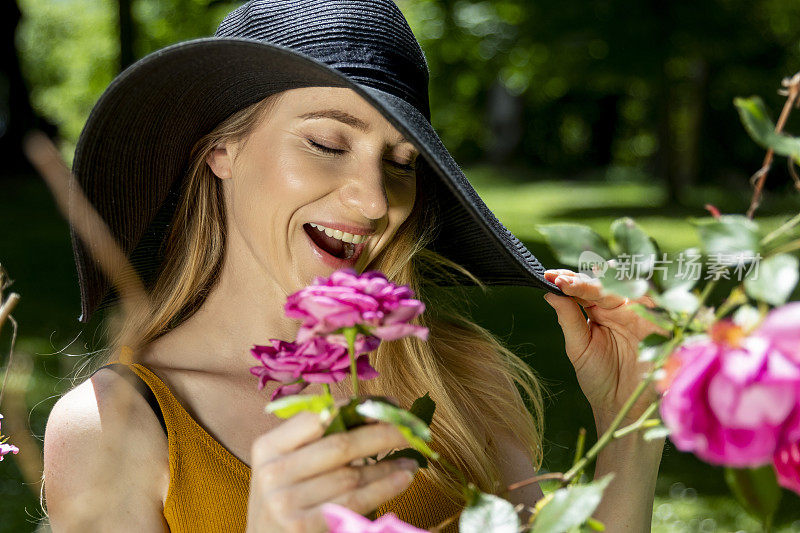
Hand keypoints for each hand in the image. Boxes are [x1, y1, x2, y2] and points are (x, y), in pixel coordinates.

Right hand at [245, 409, 417, 532]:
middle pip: (341, 444)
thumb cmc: (284, 499)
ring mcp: (286, 502)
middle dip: (383, 433)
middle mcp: (273, 472)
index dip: (359, 407)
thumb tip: (373, 413)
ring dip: (389, 464)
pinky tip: (403, 478)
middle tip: (410, 428)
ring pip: (352, 475)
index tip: (388, 405)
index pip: (319, 416)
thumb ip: (318, 440)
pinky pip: (354, 502)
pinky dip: (384, 487)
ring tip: (411, 458)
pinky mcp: (303, 527)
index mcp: (268, 446)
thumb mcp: (287, 465)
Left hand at [543, 269, 668, 423]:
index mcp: (600, 311)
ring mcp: (640, 313)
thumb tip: (548, 292)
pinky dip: (633, 293)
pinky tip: (615, 289)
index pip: (584, 289)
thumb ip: (568, 318)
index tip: (548, 277)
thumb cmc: (599, 378)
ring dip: (600, 284)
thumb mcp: (578, 347)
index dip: (568, 281)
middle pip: (602, 285)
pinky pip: (649, 302)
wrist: (622, 407)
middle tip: (560, 279)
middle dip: (581, 281)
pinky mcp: (659, 324)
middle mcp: (620, 308)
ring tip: (576, 284)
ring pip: (623, 289)